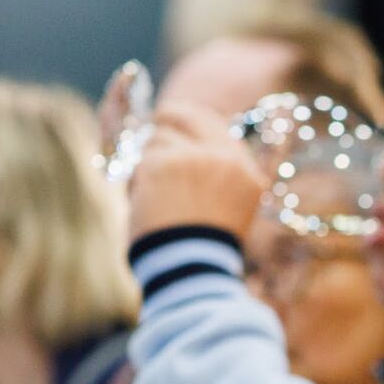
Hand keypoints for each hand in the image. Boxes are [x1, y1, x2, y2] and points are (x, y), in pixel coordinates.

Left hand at [127, 102, 265, 243]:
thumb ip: (216, 175)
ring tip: (155, 195)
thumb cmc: (204, 248)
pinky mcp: (163, 164)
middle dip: (166, 118)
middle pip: (187, 115)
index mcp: (247, 171)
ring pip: (158, 139)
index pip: (217, 125)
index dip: (192, 120)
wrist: (191, 267)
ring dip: (149, 163)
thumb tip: (186, 148)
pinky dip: (136, 180)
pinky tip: (145, 202)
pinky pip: (140, 159)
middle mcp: (225, 158)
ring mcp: (195, 158)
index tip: (176, 119)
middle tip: (154, 123)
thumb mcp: (228, 208)